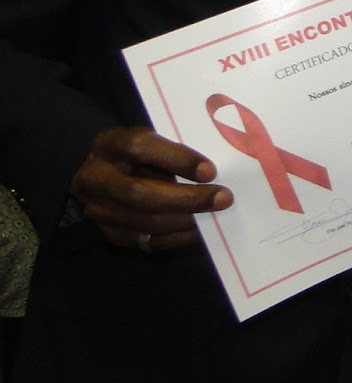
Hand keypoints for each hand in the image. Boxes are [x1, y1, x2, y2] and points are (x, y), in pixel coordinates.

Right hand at [69, 127, 232, 251]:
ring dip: (186, 221)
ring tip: (217, 215)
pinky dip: (178, 237)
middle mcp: (96, 177)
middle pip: (139, 193)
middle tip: (223, 198)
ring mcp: (98, 209)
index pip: (139, 148)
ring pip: (144, 221)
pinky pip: (147, 241)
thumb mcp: (151, 140)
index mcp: (109, 144)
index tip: (210, 171)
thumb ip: (174, 150)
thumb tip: (214, 167)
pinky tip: (201, 230)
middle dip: (186, 199)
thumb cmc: (138, 154)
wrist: (102, 176)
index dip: (177, 159)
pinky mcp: (109, 233)